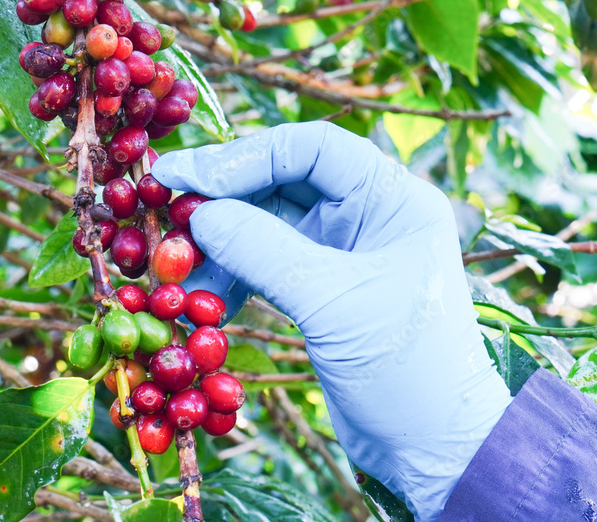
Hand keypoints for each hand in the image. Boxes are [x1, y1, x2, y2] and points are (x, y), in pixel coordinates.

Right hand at [153, 122, 511, 520]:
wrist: (433, 448)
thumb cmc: (405, 368)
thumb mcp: (331, 302)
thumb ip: (262, 250)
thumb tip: (199, 215)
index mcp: (392, 197)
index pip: (311, 148)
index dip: (243, 156)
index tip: (184, 177)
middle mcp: (369, 213)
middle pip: (282, 180)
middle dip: (223, 198)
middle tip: (163, 213)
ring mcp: (344, 250)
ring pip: (268, 223)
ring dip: (220, 242)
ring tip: (175, 270)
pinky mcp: (323, 289)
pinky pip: (267, 263)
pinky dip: (233, 276)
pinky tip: (203, 301)